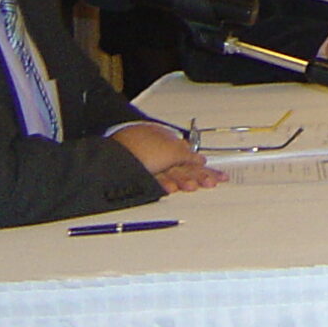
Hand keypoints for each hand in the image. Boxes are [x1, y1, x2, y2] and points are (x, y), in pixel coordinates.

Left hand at [110, 122, 224, 188]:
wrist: (114, 166)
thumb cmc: (140, 149)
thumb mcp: (173, 150)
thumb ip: (189, 154)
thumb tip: (200, 158)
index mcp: (164, 137)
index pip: (187, 150)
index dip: (201, 161)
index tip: (213, 171)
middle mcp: (155, 148)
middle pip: (181, 163)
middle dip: (197, 174)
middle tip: (211, 183)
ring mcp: (145, 163)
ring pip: (170, 174)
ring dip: (184, 181)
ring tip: (194, 187)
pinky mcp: (138, 177)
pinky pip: (156, 181)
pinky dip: (165, 185)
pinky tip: (172, 190)